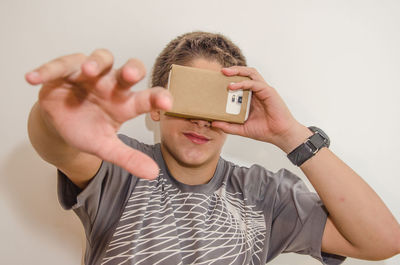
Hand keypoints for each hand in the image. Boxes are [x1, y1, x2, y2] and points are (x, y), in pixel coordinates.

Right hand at [25, 49, 171, 178]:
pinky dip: (47, 70)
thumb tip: (153, 174)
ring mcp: (89, 76)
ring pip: (99, 59)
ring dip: (94, 62)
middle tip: (130, 75)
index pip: (146, 98)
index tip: (167, 103)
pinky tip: (34, 79)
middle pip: (128, 71)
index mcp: (124, 103)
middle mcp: (111, 85)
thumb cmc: (88, 130)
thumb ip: (128, 158)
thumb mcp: (106, 147)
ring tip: (87, 70)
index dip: (157, 97)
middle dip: (131, 70)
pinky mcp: (65, 72)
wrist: (61, 124)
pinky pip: (58, 66)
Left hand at [212, 66, 307, 151]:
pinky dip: (244, 83)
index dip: (231, 78)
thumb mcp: (242, 129)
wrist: (280, 135)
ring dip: (238, 71)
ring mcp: (263, 90)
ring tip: (226, 73)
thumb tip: (213, 123)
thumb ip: (228, 126)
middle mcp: (257, 91)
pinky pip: (255, 83)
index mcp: (252, 97)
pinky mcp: (268, 92)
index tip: (218, 79)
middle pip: (246, 74)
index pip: (241, 82)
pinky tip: (233, 86)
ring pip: (251, 74)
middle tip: (221, 71)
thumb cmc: (265, 130)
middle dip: (234, 70)